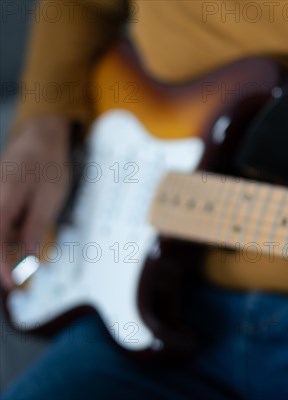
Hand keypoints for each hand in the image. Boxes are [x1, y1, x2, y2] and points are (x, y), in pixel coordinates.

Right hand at [0, 117, 71, 288]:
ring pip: (1, 230)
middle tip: (30, 237)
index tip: (10, 283)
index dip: (1, 265)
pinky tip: (27, 211)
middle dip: (10, 247)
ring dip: (14, 233)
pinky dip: (14, 226)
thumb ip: (37, 226)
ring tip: (36, 206)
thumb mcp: (51, 196)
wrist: (41, 137)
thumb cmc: (50, 164)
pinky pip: (3, 221)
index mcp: (4, 197)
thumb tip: (27, 257)